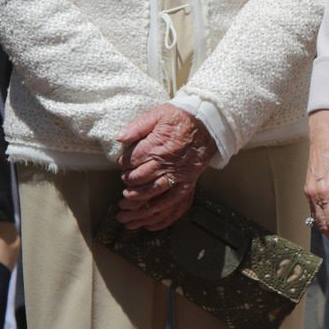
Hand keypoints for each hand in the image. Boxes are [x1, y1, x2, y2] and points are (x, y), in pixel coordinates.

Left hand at [116, 105, 217, 231]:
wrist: (208, 124)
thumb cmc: (182, 118)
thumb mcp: (158, 114)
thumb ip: (137, 126)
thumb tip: (120, 138)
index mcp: (156, 145)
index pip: (131, 160)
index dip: (123, 163)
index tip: (123, 164)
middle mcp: (165, 162)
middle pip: (139, 178)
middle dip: (128, 181)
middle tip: (125, 181)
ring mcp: (177, 174)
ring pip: (152, 192)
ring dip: (137, 198)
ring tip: (127, 200)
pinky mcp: (187, 183)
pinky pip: (172, 201)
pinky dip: (159, 210)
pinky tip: (149, 214)